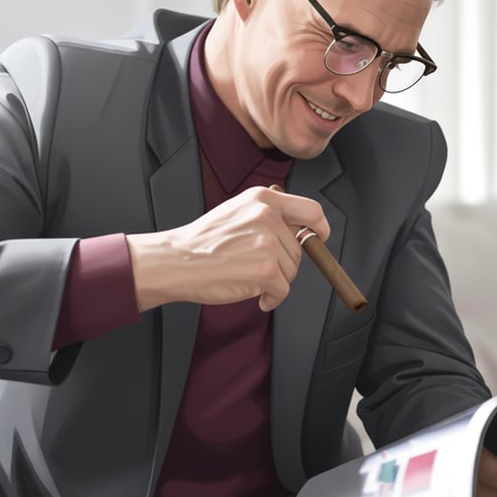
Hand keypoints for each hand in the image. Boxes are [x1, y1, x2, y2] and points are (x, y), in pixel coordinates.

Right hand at [126, 186, 330, 311]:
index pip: (311, 210)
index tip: (319, 238)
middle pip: (300, 249)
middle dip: (284, 263)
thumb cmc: (203, 242)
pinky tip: (255, 294)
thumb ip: (268, 215)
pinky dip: (271, 298)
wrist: (176, 261)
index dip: (320, 228)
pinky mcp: (266, 269)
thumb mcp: (237, 211)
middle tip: (255, 266)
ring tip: (246, 275)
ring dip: (275, 281)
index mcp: (263, 198)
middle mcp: (268, 216)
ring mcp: (268, 242)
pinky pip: (283, 290)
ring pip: (292, 271)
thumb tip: (301, 229)